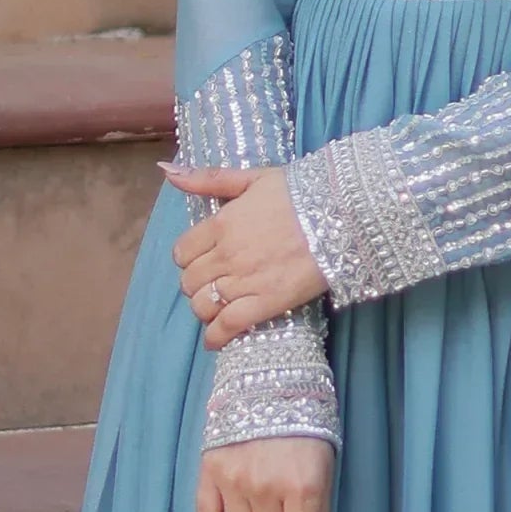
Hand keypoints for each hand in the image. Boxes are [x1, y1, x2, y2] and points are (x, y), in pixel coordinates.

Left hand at [166, 166, 326, 346]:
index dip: (188, 259)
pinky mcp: (266, 303)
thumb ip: (208, 179)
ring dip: (205, 308)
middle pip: (189, 281)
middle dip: (196, 284)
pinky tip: (215, 340)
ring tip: (217, 307)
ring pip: (202, 305)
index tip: (202, 260)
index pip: (182, 253)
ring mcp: (244, 281)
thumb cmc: (301, 192)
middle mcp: (226, 255)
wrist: (342, 215)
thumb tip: (167, 171)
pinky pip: (228, 326)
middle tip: (212, 283)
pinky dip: (217, 337)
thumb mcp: (253, 178)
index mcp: (220, 224)